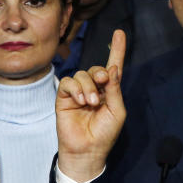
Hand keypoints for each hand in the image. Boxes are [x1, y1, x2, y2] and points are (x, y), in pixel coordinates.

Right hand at [55, 29, 126, 182]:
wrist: (87, 150)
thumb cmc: (104, 133)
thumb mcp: (117, 111)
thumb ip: (115, 89)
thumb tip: (111, 68)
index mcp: (109, 91)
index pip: (112, 66)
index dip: (116, 49)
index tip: (119, 33)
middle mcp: (94, 89)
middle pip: (96, 69)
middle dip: (99, 72)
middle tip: (102, 83)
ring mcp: (78, 92)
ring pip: (82, 74)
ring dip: (88, 86)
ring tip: (91, 102)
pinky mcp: (64, 97)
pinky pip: (68, 82)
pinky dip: (75, 88)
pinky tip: (80, 100)